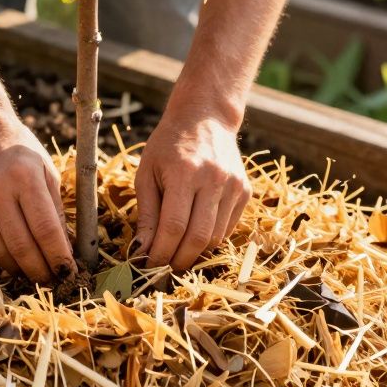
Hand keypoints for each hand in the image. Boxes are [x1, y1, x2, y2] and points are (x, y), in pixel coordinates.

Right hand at [0, 112, 73, 282]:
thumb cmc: (18, 149)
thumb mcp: (45, 169)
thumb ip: (55, 209)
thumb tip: (64, 250)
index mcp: (24, 176)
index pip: (46, 230)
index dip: (59, 257)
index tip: (69, 272)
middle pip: (22, 247)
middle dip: (40, 270)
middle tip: (52, 280)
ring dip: (19, 268)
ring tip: (33, 271)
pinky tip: (11, 256)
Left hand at [134, 112, 250, 269]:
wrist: (206, 117)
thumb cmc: (168, 145)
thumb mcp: (147, 173)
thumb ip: (146, 213)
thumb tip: (141, 250)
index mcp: (184, 172)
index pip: (174, 226)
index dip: (161, 252)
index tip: (147, 265)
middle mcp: (213, 179)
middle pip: (198, 237)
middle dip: (178, 260)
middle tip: (162, 269)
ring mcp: (233, 186)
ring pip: (215, 237)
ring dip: (194, 252)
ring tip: (175, 253)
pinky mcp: (245, 191)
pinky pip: (227, 228)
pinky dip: (209, 239)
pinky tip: (194, 234)